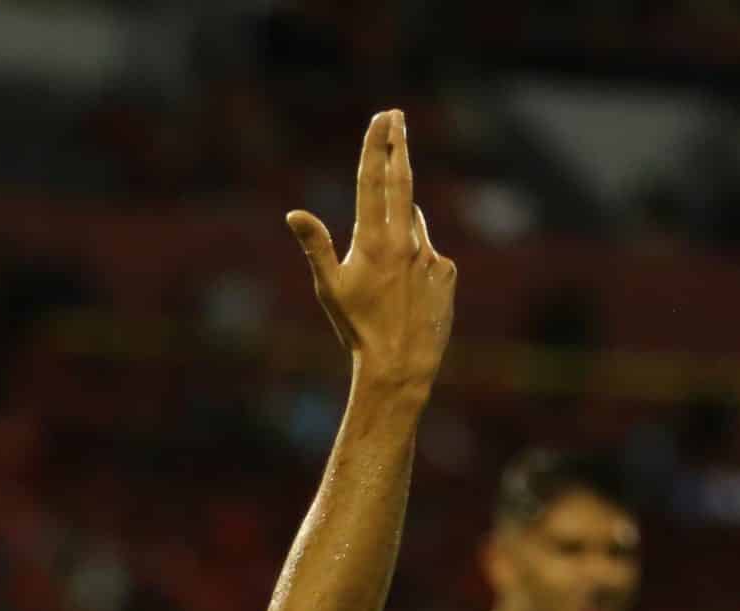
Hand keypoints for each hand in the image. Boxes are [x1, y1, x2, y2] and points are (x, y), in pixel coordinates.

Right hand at [286, 110, 456, 390]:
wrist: (400, 365)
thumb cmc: (357, 328)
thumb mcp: (328, 288)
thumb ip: (316, 245)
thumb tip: (294, 213)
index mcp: (373, 241)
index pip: (374, 180)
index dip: (377, 145)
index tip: (381, 117)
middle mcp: (405, 241)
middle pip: (402, 181)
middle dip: (398, 144)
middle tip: (396, 116)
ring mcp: (430, 255)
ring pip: (413, 223)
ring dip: (399, 223)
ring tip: (383, 263)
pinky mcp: (446, 272)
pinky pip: (427, 253)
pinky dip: (415, 259)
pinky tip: (404, 291)